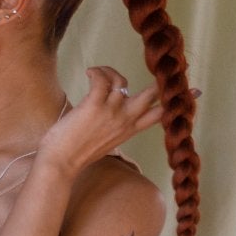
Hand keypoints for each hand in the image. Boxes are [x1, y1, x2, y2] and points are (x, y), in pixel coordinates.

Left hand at [37, 67, 161, 175]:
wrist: (61, 163)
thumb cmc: (77, 154)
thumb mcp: (107, 142)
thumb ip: (115, 127)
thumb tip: (110, 113)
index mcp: (130, 129)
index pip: (159, 114)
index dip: (166, 100)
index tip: (174, 91)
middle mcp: (126, 119)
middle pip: (151, 94)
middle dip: (151, 80)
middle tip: (134, 74)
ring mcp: (111, 111)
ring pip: (121, 81)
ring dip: (109, 72)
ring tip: (97, 73)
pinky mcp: (94, 105)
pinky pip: (102, 80)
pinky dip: (97, 72)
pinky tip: (89, 73)